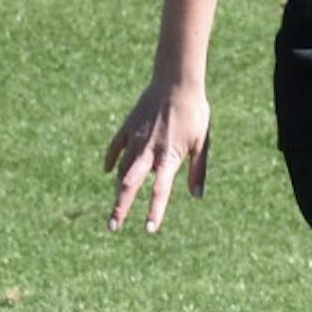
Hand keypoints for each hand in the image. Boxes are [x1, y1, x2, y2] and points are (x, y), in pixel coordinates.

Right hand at [103, 80, 210, 232]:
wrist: (177, 81)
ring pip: (121, 168)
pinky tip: (109, 170)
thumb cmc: (195, 112)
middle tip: (112, 226)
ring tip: (117, 203)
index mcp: (169, 156)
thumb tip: (197, 196)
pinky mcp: (128, 126)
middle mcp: (149, 151)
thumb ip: (198, 170)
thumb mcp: (202, 142)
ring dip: (118, 187)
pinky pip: (115, 147)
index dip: (155, 211)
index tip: (149, 229)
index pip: (160, 190)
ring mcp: (136, 139)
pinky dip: (111, 160)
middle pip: (130, 184)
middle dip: (120, 206)